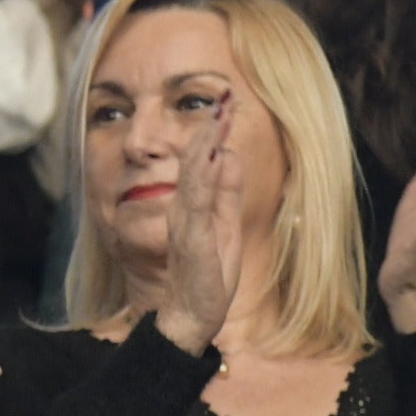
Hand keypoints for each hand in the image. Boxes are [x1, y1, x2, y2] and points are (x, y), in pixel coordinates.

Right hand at [151, 97, 243, 353]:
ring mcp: (186, 225)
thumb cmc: (207, 277)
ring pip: (194, 177)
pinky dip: (201, 180)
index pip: (205, 161)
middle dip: (210, 129)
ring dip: (204, 146)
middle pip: (196, 162)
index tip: (227, 101)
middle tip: (224, 97)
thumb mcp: (226, 226)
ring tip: (216, 118)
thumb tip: (229, 154)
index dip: (215, 132)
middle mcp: (186, 210)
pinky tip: (210, 159)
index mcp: (196, 206)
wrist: (190, 318)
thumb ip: (226, 192)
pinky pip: (196, 205)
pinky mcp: (192, 242)